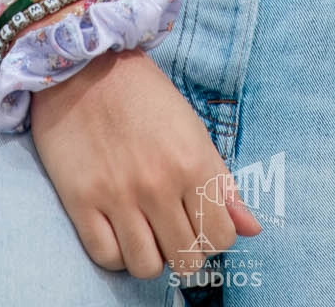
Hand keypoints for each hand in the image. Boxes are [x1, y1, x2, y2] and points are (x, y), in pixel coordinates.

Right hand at [28, 45, 262, 280]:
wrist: (86, 66)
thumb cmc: (145, 96)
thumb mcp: (193, 130)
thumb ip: (223, 183)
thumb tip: (253, 229)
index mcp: (192, 163)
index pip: (221, 237)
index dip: (215, 236)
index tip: (201, 221)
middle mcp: (158, 184)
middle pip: (187, 259)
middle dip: (186, 249)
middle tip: (173, 227)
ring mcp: (117, 195)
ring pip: (147, 267)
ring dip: (151, 255)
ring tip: (146, 231)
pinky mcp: (81, 200)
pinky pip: (108, 257)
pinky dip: (117, 253)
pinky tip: (119, 231)